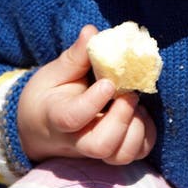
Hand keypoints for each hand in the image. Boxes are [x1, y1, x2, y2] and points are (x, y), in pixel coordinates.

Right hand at [18, 25, 156, 165]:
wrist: (40, 129)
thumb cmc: (48, 96)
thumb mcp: (54, 73)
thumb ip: (75, 56)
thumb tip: (92, 32)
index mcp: (56, 116)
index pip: (72, 118)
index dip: (93, 102)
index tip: (108, 83)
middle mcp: (77, 140)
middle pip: (101, 145)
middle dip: (121, 120)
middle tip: (128, 95)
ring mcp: (96, 151)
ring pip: (121, 155)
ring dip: (137, 129)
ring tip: (134, 102)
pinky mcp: (113, 153)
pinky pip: (136, 154)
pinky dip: (146, 135)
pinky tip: (139, 113)